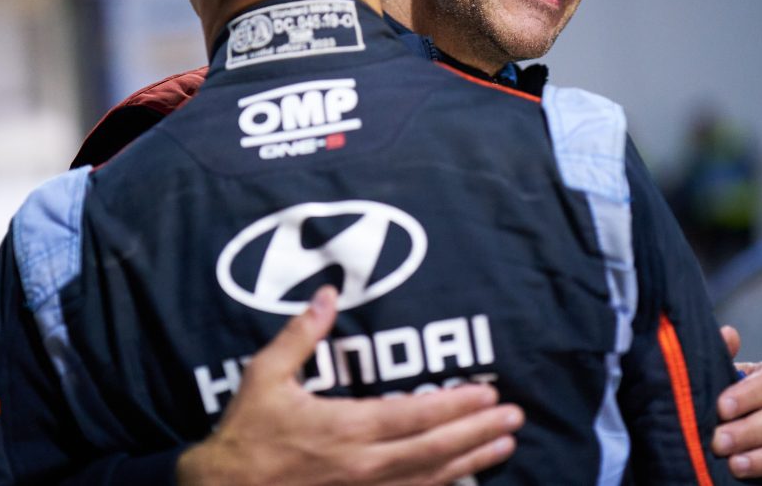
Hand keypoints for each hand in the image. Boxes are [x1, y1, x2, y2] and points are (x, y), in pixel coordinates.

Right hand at [176, 286, 523, 485]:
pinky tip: (464, 480)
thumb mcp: (266, 376)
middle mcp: (364, 465)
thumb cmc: (246, 434)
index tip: (488, 393)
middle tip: (515, 417)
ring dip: (472, 461)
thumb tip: (330, 294)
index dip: (456, 405)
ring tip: (505, 446)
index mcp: (346, 428)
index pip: (415, 415)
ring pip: (430, 478)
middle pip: (435, 448)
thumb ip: (302, 335)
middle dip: (478, 432)